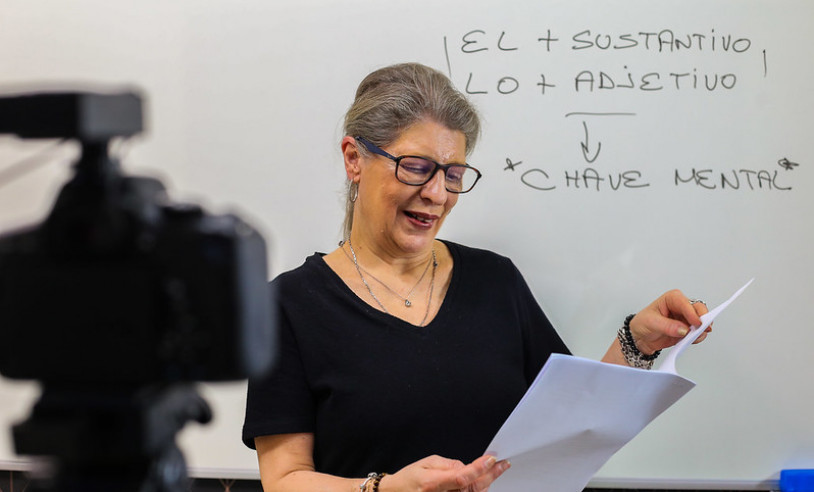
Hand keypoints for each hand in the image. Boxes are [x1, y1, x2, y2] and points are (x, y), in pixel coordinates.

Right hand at [379, 454, 510, 491]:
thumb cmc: (409, 479)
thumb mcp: (427, 462)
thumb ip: (449, 464)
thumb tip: (467, 466)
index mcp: (432, 483)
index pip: (462, 477)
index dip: (479, 469)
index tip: (491, 459)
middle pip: (472, 488)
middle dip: (490, 475)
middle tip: (502, 464)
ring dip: (486, 483)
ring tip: (494, 470)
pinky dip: (477, 490)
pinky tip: (483, 482)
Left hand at [629, 289, 709, 354]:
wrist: (640, 338)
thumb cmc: (642, 324)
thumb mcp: (651, 323)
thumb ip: (667, 326)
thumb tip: (683, 330)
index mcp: (671, 299)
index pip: (685, 303)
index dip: (692, 312)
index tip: (696, 323)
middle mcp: (681, 307)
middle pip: (698, 309)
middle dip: (703, 318)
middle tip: (703, 329)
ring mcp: (685, 319)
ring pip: (701, 321)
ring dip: (701, 330)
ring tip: (694, 337)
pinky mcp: (688, 330)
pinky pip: (698, 333)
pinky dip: (698, 337)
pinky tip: (691, 340)